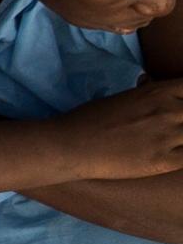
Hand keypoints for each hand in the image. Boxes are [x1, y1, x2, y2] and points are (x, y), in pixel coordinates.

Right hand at [59, 77, 182, 180]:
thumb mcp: (122, 96)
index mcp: (159, 92)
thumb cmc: (90, 118)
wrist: (71, 145)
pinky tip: (176, 156)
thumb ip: (146, 92)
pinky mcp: (163, 161)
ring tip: (177, 142)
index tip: (181, 107)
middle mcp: (168, 111)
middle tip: (176, 128)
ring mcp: (167, 136)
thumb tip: (150, 82)